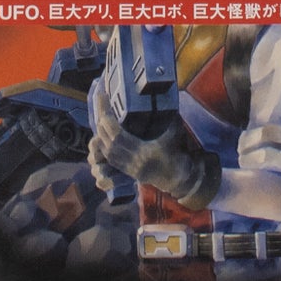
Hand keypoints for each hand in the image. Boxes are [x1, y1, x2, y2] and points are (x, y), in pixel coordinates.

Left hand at [88, 81, 221, 211]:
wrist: (179, 181)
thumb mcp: (175, 135)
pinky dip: (104, 143)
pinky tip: (103, 132)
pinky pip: (109, 157)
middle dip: (102, 119)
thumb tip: (168, 99)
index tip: (104, 99)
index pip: (118, 135)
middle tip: (101, 100)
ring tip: (101, 113)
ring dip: (101, 131)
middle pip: (108, 141)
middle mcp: (132, 161)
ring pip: (106, 150)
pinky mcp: (128, 171)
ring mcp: (129, 168)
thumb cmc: (178, 157)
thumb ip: (171, 118)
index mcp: (143, 152)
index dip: (108, 118)